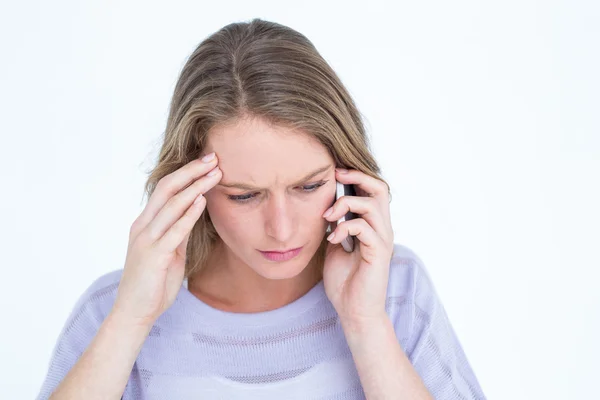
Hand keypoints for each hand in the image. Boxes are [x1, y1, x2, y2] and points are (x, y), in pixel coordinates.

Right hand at [111, 153, 221, 326]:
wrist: (135, 312)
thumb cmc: (153, 284)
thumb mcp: (170, 253)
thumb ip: (179, 233)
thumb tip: (194, 215)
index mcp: (146, 224)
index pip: (166, 189)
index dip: (186, 173)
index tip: (207, 162)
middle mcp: (143, 226)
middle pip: (167, 188)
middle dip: (191, 171)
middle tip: (213, 158)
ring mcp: (147, 240)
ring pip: (171, 204)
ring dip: (195, 187)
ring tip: (215, 174)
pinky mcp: (153, 255)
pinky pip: (174, 230)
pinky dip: (189, 213)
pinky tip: (202, 201)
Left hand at [321, 168, 393, 326]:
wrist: (353, 311)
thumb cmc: (345, 282)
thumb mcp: (335, 246)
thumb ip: (336, 226)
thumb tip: (326, 207)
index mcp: (373, 225)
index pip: (372, 191)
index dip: (356, 177)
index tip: (334, 172)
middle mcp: (382, 229)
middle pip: (380, 189)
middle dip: (357, 177)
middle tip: (335, 175)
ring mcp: (383, 240)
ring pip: (373, 204)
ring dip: (346, 204)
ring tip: (328, 215)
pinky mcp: (378, 253)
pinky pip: (364, 227)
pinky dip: (345, 227)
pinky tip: (332, 237)